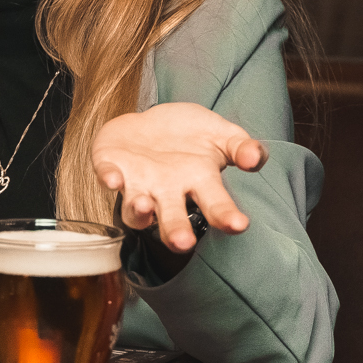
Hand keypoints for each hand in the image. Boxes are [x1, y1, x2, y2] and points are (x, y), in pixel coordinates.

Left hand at [91, 102, 268, 252]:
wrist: (153, 120)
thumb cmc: (192, 135)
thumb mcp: (222, 135)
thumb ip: (241, 147)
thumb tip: (255, 158)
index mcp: (198, 184)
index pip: (215, 205)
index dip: (225, 216)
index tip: (238, 225)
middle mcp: (167, 192)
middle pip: (172, 218)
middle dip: (175, 231)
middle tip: (182, 242)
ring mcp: (137, 182)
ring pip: (134, 209)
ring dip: (138, 210)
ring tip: (146, 206)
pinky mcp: (111, 165)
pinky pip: (107, 174)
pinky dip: (109, 178)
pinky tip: (112, 178)